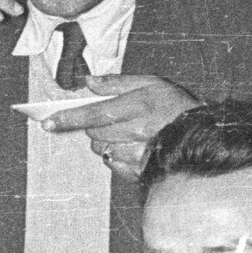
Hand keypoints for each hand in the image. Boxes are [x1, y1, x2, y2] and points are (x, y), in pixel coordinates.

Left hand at [42, 73, 199, 180]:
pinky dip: (114, 156)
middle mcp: (138, 131)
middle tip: (110, 119)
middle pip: (94, 133)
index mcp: (139, 105)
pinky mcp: (141, 171)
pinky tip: (130, 147)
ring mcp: (140, 154)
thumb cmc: (176, 106)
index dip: (68, 118)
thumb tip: (88, 82)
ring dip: (105, 141)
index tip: (47, 122)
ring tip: (125, 133)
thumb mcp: (151, 83)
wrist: (204, 135)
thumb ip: (117, 82)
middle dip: (93, 126)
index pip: (95, 114)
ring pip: (101, 150)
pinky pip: (112, 165)